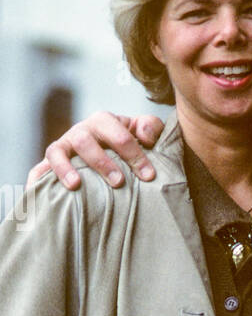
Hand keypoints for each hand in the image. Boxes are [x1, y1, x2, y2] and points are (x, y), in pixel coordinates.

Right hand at [27, 112, 164, 190]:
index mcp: (104, 122)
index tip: (148, 176)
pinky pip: (39, 170)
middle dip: (101, 161)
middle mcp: (81, 131)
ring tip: (75, 185)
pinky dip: (36, 180)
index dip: (134, 154)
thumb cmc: (128, 144)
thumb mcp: (143, 132)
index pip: (119, 135)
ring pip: (57, 151)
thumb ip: (150, 127)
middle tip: (118, 181)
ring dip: (65, 168)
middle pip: (85, 141)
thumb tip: (145, 136)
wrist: (108, 149)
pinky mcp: (51, 163)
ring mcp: (64, 146)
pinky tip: (36, 193)